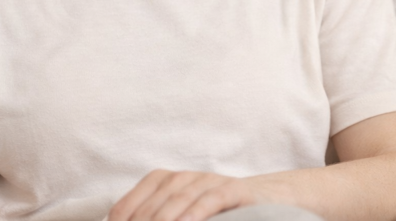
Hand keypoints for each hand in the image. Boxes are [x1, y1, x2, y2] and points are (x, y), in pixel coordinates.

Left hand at [107, 168, 276, 220]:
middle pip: (155, 200)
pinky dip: (197, 211)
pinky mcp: (236, 191)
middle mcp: (188, 178)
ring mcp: (212, 182)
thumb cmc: (223, 212)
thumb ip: (163, 216)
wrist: (272, 199)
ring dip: (163, 217)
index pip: (135, 198)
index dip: (122, 216)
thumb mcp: (188, 214)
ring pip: (180, 197)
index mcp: (170, 183)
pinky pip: (213, 199)